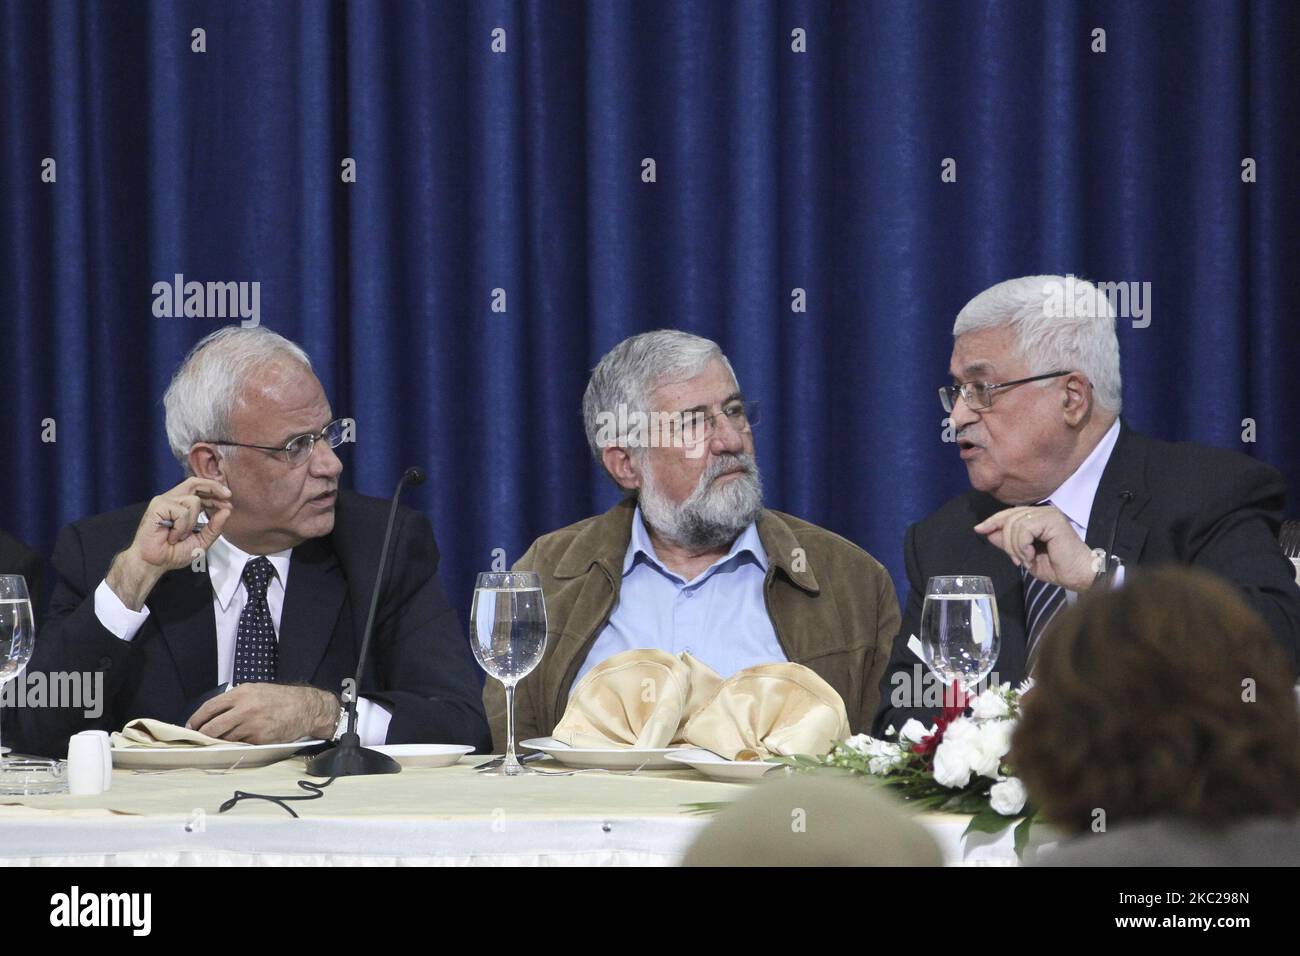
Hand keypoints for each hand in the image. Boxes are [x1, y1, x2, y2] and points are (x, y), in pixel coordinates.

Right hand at [106, 477, 232, 608]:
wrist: (154, 563)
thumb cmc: (173, 553)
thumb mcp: (201, 540)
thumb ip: (214, 527)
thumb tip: (227, 511)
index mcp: (182, 505)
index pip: (200, 491)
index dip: (215, 493)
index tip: (229, 501)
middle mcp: (173, 499)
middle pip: (195, 482)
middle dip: (213, 486)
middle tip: (228, 496)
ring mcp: (164, 501)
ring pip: (194, 501)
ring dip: (192, 522)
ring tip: (180, 536)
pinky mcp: (158, 506)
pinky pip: (182, 511)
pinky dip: (181, 527)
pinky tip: (172, 536)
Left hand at [187, 684, 339, 743]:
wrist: (305, 708)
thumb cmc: (280, 698)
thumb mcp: (255, 690)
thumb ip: (234, 699)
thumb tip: (213, 714)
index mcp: (241, 694)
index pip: (209, 708)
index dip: (196, 719)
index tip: (190, 727)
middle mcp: (245, 709)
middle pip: (213, 727)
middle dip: (203, 735)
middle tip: (199, 739)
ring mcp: (252, 726)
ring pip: (226, 739)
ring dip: (220, 742)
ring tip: (219, 741)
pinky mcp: (260, 740)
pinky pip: (241, 745)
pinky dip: (237, 745)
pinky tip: (239, 742)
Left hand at [973, 505, 1096, 591]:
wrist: (1078, 575)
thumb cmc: (1056, 567)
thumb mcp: (1024, 556)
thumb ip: (1008, 543)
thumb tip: (989, 532)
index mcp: (1037, 517)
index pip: (1009, 514)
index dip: (992, 521)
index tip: (978, 529)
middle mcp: (1043, 512)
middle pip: (1008, 518)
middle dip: (1006, 542)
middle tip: (1017, 560)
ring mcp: (1048, 514)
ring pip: (1014, 524)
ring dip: (1015, 547)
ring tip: (1026, 560)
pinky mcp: (1053, 520)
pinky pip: (1024, 528)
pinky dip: (1022, 545)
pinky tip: (1031, 556)